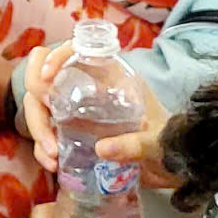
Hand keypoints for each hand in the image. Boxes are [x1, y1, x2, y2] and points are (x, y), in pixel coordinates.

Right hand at [21, 41, 178, 188]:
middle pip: (47, 79)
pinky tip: (52, 164)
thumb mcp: (158, 141)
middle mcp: (90, 88)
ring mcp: (79, 110)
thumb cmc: (173, 143)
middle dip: (38, 102)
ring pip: (41, 106)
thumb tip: (101, 149)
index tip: (48, 76)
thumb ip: (135, 144)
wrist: (179, 167)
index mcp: (112, 76)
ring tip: (51, 155)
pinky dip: (42, 147)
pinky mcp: (74, 133)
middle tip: (46, 131)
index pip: (76, 50)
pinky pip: (47, 132)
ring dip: (38, 128)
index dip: (56, 56)